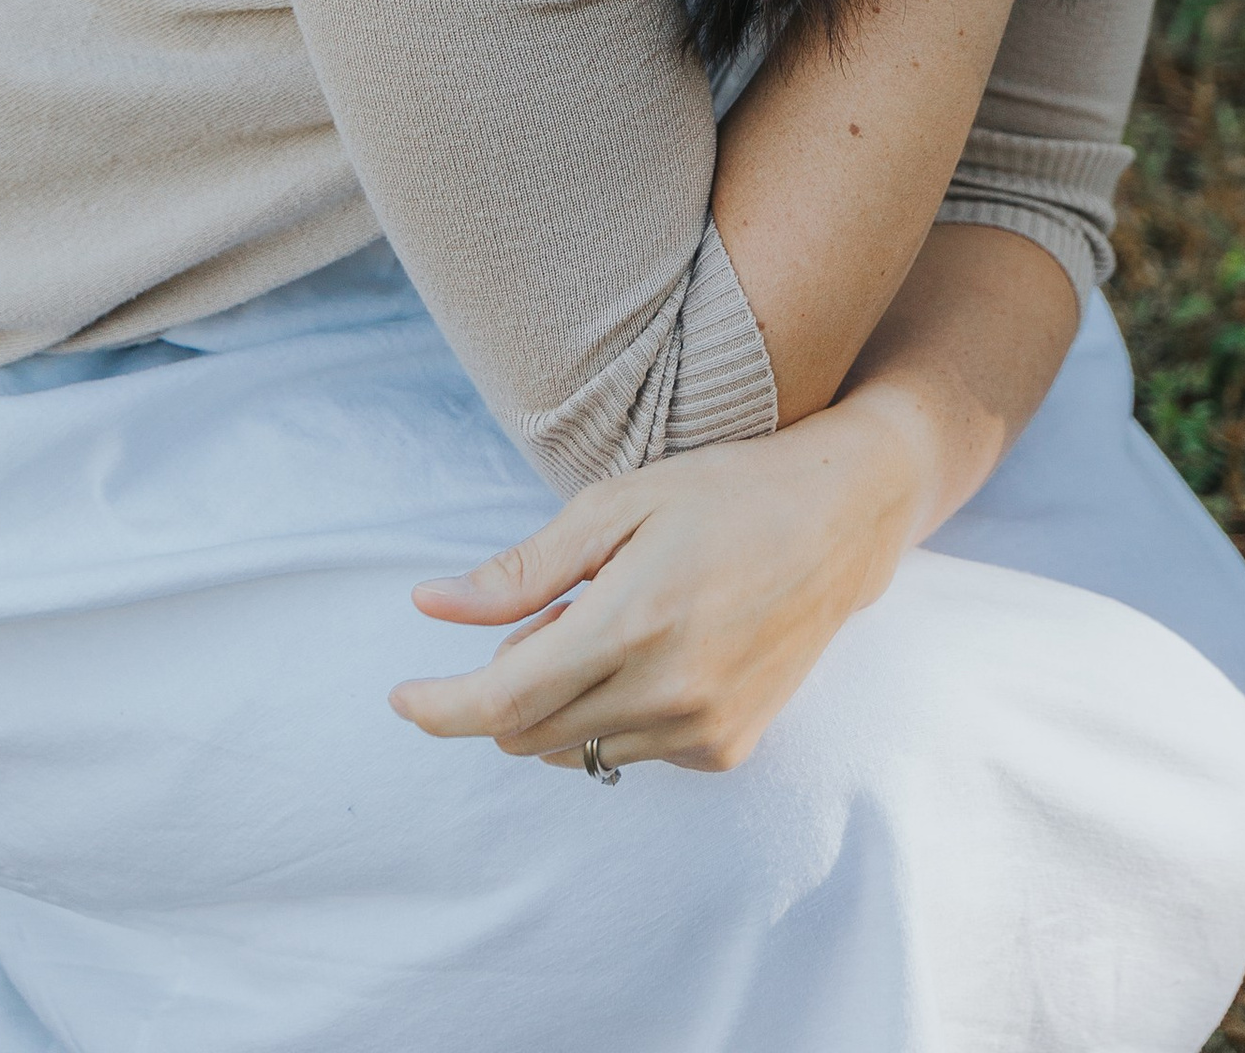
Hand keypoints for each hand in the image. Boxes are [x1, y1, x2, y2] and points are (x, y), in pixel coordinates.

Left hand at [390, 385, 932, 773]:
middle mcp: (666, 692)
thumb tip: (428, 605)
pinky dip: (616, 713)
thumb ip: (521, 569)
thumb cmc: (724, 492)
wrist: (844, 519)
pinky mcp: (726, 750)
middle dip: (506, 688)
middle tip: (551, 612)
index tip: (400, 697)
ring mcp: (701, 730)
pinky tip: (660, 650)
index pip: (500, 704)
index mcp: (630, 624)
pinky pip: (632, 752)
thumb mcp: (618, 504)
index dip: (438, 710)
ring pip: (576, 750)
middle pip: (527, 736)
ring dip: (562, 703)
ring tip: (612, 623)